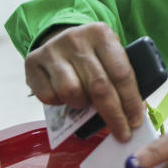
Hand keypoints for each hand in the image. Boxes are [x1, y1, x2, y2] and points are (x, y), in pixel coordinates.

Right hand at [24, 23, 145, 140]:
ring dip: (81, 105)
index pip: (121, 73)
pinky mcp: (32, 62)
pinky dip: (59, 103)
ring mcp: (52, 50)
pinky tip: (64, 96)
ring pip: (71, 92)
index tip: (135, 122)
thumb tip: (134, 114)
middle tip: (121, 133)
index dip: (131, 101)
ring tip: (84, 102)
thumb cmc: (91, 54)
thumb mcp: (109, 56)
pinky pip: (48, 96)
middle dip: (113, 115)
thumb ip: (120, 78)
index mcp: (101, 34)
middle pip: (99, 86)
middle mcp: (76, 39)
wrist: (59, 38)